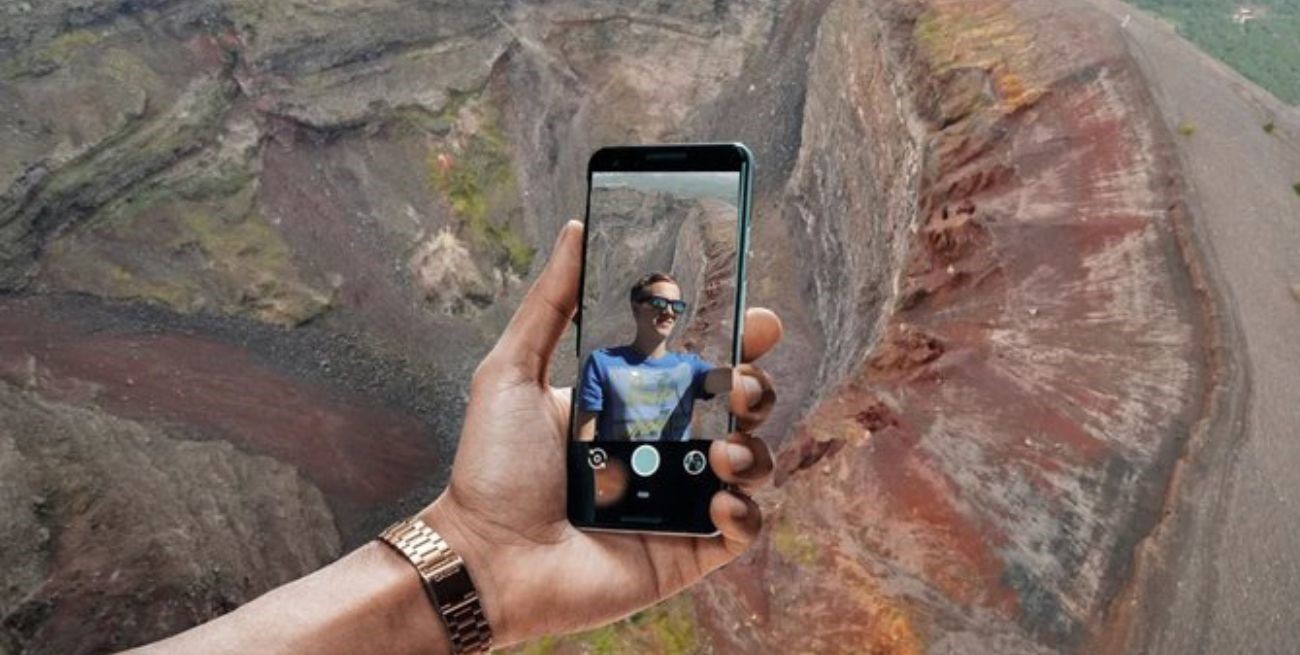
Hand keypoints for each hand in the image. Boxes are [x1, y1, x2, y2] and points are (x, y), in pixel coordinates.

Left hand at [423, 220, 781, 645]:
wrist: (484, 559)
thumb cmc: (492, 470)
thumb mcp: (511, 372)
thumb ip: (549, 303)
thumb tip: (575, 228)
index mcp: (632, 402)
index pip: (701, 363)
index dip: (740, 339)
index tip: (759, 319)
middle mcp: (663, 446)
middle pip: (739, 408)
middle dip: (755, 388)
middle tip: (736, 384)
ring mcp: (679, 499)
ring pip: (752, 464)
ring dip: (753, 450)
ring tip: (720, 451)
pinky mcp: (688, 550)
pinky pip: (744, 529)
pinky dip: (746, 512)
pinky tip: (717, 501)